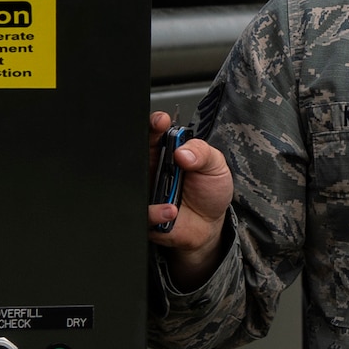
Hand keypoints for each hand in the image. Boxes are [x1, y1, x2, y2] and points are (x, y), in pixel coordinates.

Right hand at [147, 110, 233, 287]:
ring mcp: (146, 192)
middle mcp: (152, 169)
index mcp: (168, 152)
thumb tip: (183, 151)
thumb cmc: (209, 192)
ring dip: (150, 181)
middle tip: (158, 146)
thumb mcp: (215, 166)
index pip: (155, 132)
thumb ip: (203, 153)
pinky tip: (172, 210)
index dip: (154, 124)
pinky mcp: (145, 215)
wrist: (209, 226)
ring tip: (173, 184)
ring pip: (132, 183)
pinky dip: (156, 212)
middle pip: (136, 152)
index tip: (161, 121)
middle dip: (142, 145)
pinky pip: (142, 213)